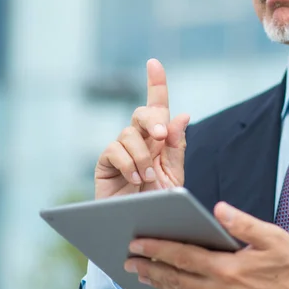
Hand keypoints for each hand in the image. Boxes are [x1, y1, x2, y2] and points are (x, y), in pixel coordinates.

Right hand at [94, 59, 189, 197]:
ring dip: (141, 155)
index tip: (154, 63)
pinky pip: (113, 150)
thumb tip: (182, 115)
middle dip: (152, 120)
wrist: (141, 226)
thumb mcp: (173, 176)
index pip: (157, 106)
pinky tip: (136, 179)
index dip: (156, 83)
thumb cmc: (158, 201)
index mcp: (159, 139)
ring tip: (149, 178)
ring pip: (128, 133)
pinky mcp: (106, 163)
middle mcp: (139, 139)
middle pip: (142, 113)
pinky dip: (128, 163)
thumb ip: (177, 147)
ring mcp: (121, 150)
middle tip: (161, 137)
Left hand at [123, 202, 288, 288]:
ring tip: (141, 275)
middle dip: (149, 267)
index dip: (157, 249)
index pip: (183, 256)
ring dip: (158, 283)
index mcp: (227, 268)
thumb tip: (219, 209)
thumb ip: (243, 223)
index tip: (137, 243)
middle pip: (175, 278)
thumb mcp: (273, 238)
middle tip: (128, 259)